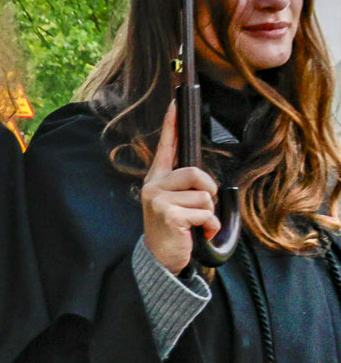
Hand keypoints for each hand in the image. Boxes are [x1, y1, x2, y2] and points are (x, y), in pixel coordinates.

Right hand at [141, 100, 219, 274]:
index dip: (171, 124)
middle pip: (194, 172)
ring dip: (208, 214)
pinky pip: (204, 212)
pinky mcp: (166, 213)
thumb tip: (206, 184)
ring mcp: (157, 199)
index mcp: (158, 180)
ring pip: (204, 195)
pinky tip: (198, 234)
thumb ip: (187, 188)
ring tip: (196, 225)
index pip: (166, 147)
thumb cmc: (175, 230)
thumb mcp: (178, 205)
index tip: (175, 102)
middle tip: (201, 209)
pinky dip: (208, 226)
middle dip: (208, 191)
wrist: (161, 260)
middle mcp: (153, 185)